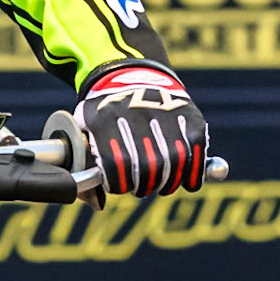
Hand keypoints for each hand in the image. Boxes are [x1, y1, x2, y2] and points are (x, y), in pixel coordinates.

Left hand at [74, 63, 207, 196]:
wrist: (129, 76)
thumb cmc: (102, 115)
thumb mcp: (83, 133)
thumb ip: (85, 169)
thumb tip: (97, 204)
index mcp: (104, 117)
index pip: (116, 163)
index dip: (119, 182)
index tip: (119, 187)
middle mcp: (136, 112)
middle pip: (148, 165)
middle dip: (143, 185)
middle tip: (140, 188)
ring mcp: (165, 111)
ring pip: (174, 161)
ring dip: (168, 182)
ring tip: (161, 186)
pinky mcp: (189, 115)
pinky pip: (196, 151)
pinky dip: (194, 173)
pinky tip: (188, 182)